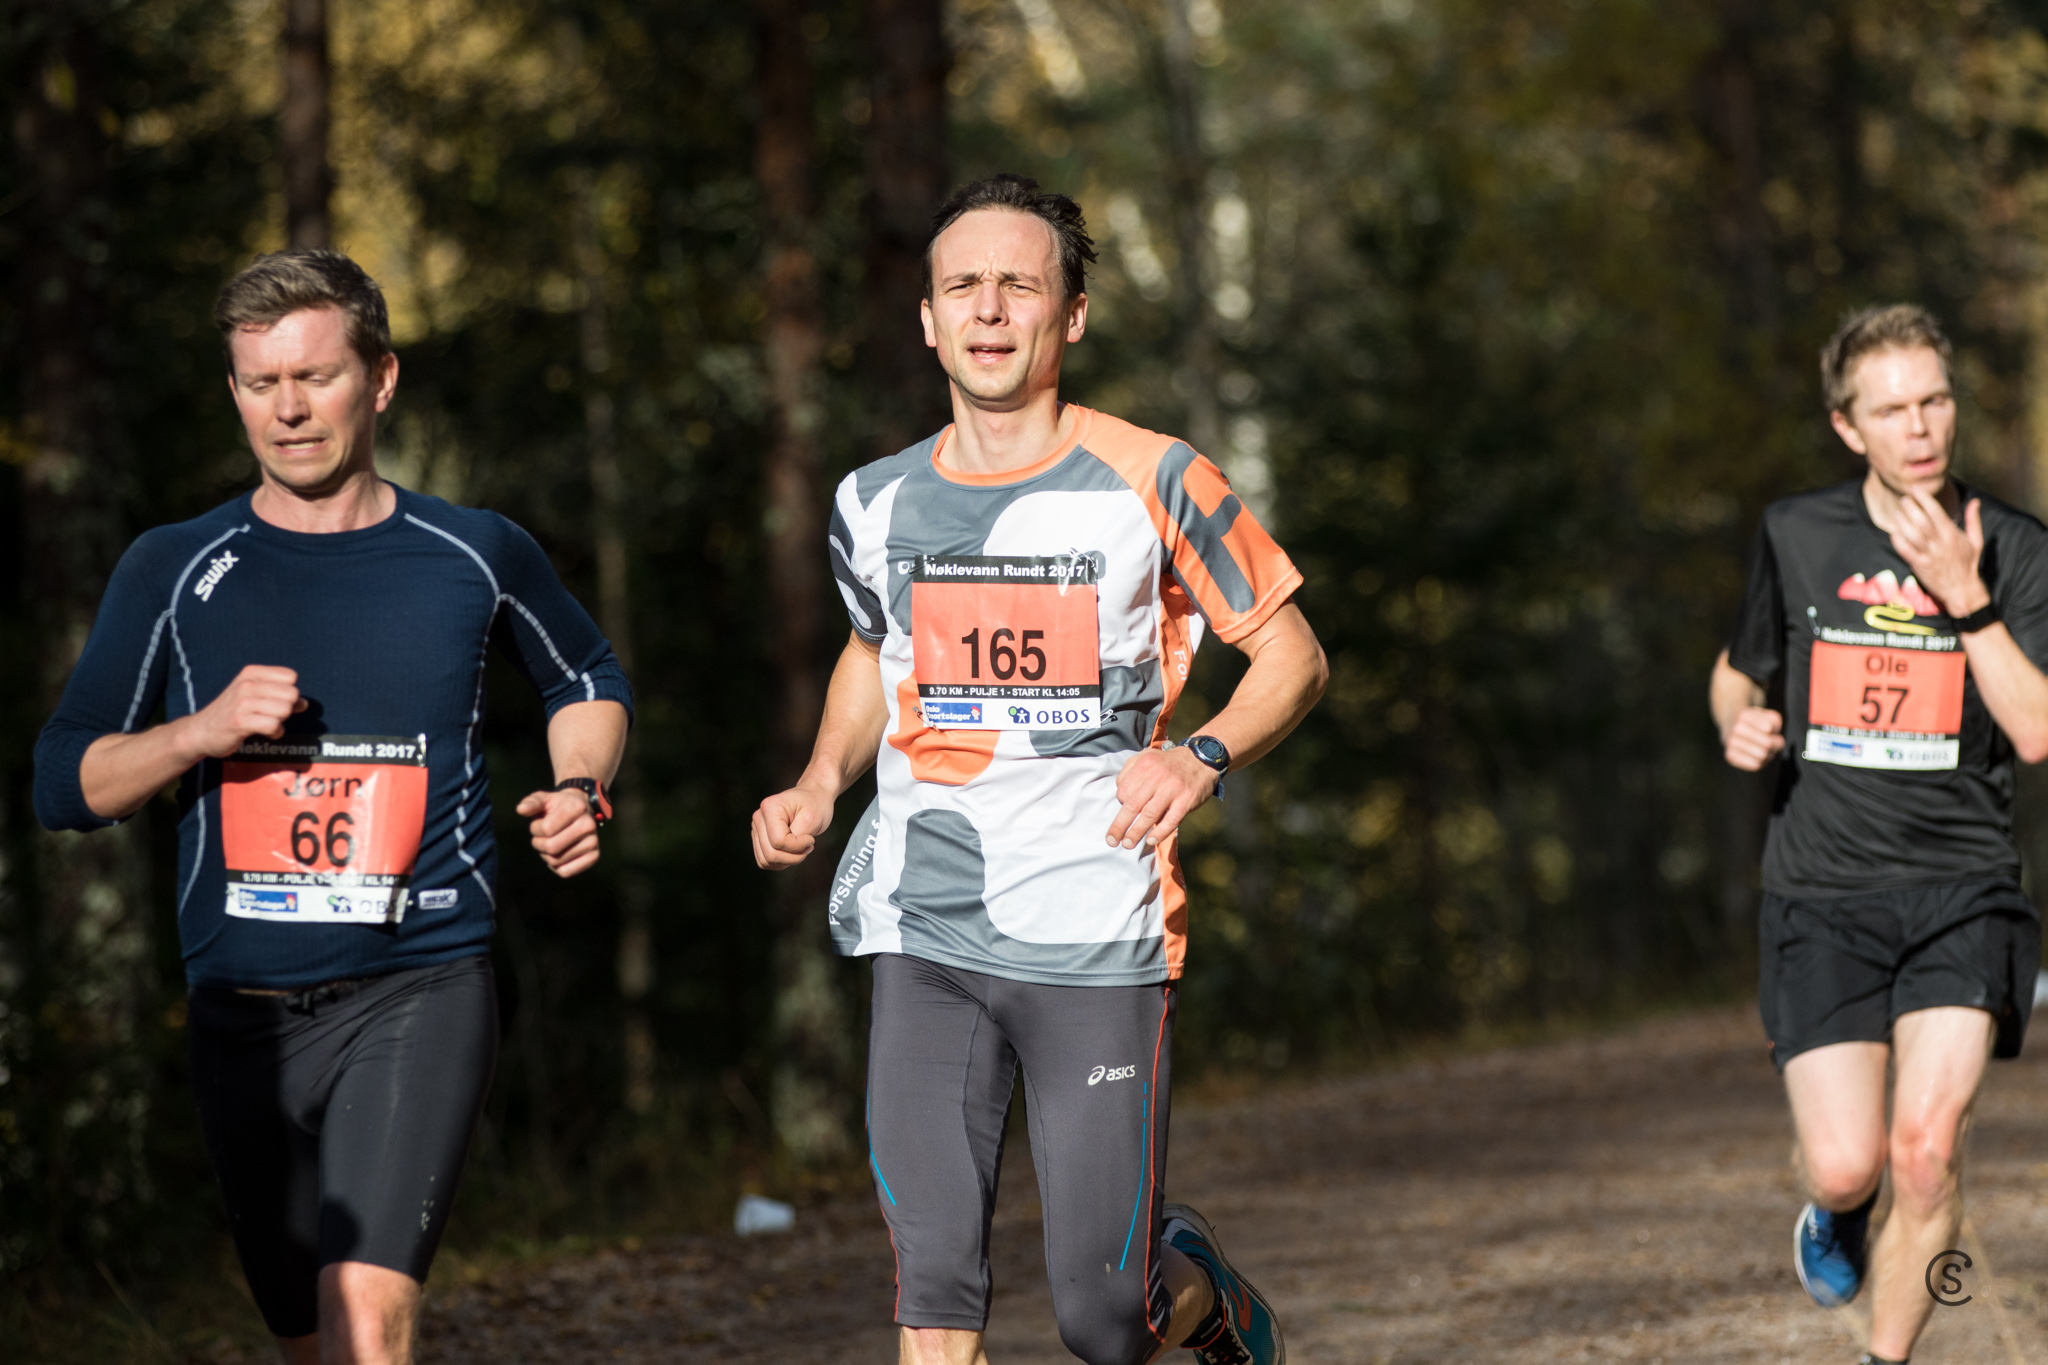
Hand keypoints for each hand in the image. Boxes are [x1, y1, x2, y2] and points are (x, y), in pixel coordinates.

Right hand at [185, 664, 306, 757]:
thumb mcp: (253, 695)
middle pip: (292, 694)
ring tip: (266, 723)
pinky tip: (266, 733)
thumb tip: (305, 703)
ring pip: (285, 709)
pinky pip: (274, 726)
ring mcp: (242, 703)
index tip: (276, 701)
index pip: (291, 677)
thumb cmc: (232, 712)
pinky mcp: (240, 722)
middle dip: (287, 708)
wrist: (200, 731)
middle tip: (271, 714)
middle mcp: (247, 684)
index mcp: (252, 673)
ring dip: (281, 721)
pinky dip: (275, 732)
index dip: (289, 692)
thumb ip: (279, 695)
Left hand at [515, 787, 600, 877]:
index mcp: (577, 807)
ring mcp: (593, 841)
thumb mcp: (543, 799)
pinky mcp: (594, 856)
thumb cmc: (556, 807)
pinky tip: (558, 855)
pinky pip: (566, 872)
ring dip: (545, 855)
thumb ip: (531, 803)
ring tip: (550, 843)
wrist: (580, 812)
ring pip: (556, 861)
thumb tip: (521, 809)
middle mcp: (589, 824)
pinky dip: (556, 867)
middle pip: (551, 847)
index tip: (538, 823)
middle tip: (541, 837)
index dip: (535, 828)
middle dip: (538, 843)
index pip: (546, 829)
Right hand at [752, 783, 835, 869]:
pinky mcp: (759, 839)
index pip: (778, 841)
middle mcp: (759, 817)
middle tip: (808, 846)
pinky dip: (780, 862)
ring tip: (801, 849)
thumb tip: (785, 852)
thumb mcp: (813, 819)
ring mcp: (757, 829)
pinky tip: (793, 852)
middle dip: (794, 857)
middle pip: (770, 854)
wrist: (814, 797)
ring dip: (787, 861)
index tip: (811, 839)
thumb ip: (797, 838)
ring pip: (766, 860)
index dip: (798, 846)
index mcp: (770, 807)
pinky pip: (765, 861)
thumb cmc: (815, 805)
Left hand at [1107, 745, 1216, 849]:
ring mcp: (1173, 788)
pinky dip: (1160, 832)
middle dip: (1119, 826)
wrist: (1201, 759)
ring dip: (1136, 832)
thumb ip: (1130, 770)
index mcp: (1145, 764)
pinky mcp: (1187, 800)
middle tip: (1112, 840)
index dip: (1120, 803)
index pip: (1123, 790)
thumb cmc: (1168, 763)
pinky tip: (1151, 840)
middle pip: (1132, 805)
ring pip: (1149, 814)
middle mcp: (1157, 776)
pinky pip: (1171, 820)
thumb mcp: (1147, 756)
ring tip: (1128, 844)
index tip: (1124, 812)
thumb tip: (1120, 792)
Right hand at [1723, 707, 1784, 770]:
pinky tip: (1758, 756)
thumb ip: (1774, 720)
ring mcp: (1731, 743)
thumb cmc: (1751, 721)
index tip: (1770, 730)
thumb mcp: (1764, 713)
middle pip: (1767, 743)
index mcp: (1744, 716)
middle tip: (1774, 743)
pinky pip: (1755, 765)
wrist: (1730, 725)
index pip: (1768, 728)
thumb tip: (1772, 739)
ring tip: (1765, 749)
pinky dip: (1761, 762)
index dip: (1775, 730)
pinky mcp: (1730, 756)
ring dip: (1769, 754)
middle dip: (1776, 744)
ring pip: (1762, 756)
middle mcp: (1736, 729)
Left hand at [1892, 490, 1990, 616]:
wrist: (1963, 590)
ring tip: (1897, 513)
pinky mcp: (1920, 566)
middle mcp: (1940, 543)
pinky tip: (1893, 533)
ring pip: (1913, 535)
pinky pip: (1906, 552)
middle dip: (1911, 508)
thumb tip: (1975, 501)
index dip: (1925, 499)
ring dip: (1903, 522)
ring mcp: (1929, 555)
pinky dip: (1899, 541)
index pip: (1937, 512)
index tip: (1916, 489)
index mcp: (1953, 534)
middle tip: (1904, 499)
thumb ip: (1973, 520)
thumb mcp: (1976, 541)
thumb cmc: (1968, 564)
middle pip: (1922, 522)